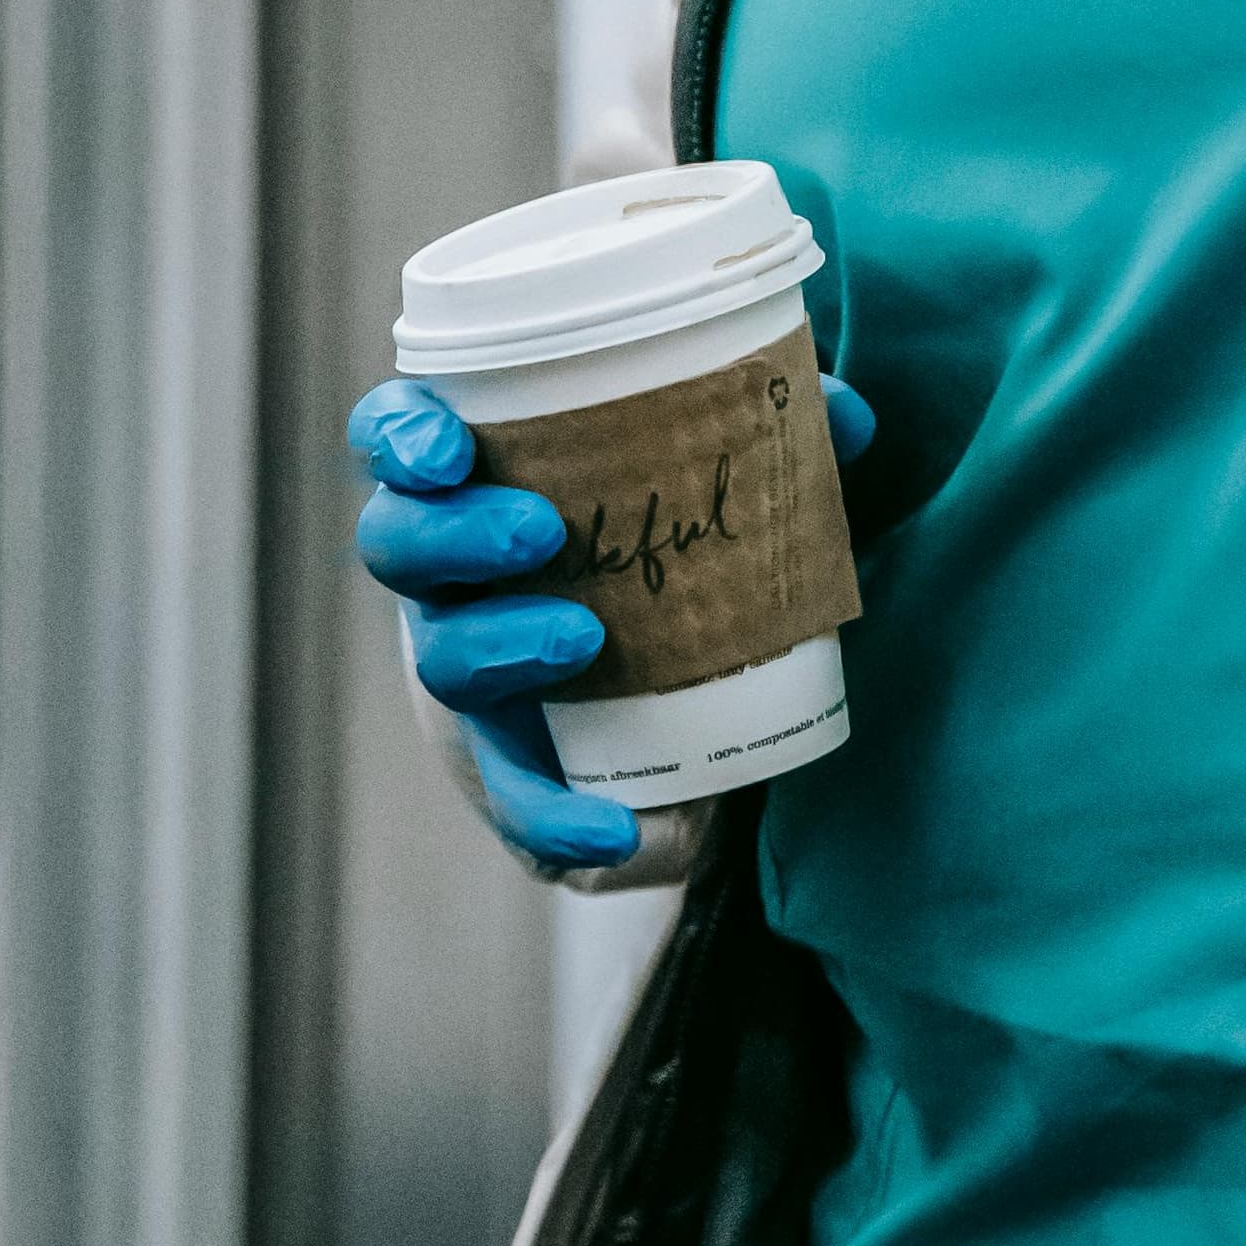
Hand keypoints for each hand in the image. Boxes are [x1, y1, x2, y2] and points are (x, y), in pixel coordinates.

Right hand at [348, 366, 874, 883]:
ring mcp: (471, 671)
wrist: (694, 690)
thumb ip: (782, 439)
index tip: (443, 446)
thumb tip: (847, 416)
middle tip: (538, 532)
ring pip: (442, 660)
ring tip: (584, 639)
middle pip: (398, 544)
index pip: (398, 438)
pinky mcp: (511, 764)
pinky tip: (618, 829)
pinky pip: (515, 801)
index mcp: (483, 481)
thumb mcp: (728, 486)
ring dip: (500, 646)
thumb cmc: (682, 545)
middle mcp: (455, 575)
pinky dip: (558, 818)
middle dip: (452, 535)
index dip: (399, 436)